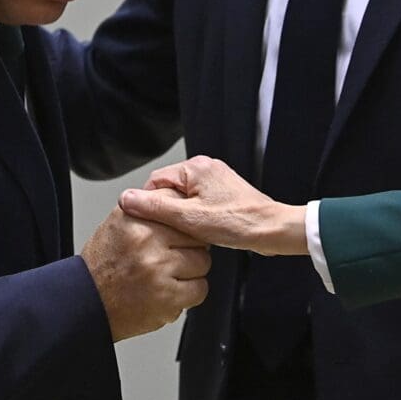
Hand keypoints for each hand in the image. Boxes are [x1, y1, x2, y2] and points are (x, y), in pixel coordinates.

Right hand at [79, 207, 209, 341]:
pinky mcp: (167, 297)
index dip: (184, 220)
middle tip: (172, 256)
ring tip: (169, 275)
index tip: (180, 228)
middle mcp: (147, 240)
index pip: (179, 208)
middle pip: (196, 236)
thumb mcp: (117, 224)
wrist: (86, 302)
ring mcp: (158, 269)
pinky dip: (190, 292)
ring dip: (191, 271)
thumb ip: (147, 209)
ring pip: (202, 262)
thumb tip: (179, 199)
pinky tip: (171, 291)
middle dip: (190, 247)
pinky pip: (200, 289)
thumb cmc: (103, 264)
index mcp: (136, 218)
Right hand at [118, 155, 306, 256]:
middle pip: (169, 190)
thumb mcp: (190, 218)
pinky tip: (200, 232)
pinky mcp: (223, 195)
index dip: (149, 204)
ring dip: (181, 217)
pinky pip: (197, 204)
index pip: (155, 181)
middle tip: (170, 231)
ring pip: (183, 199)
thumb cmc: (239, 222)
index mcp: (195, 167)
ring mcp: (215, 181)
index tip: (146, 222)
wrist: (273, 230)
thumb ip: (156, 208)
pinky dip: (195, 218)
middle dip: (167, 211)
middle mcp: (205, 168)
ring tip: (189, 232)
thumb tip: (127, 199)